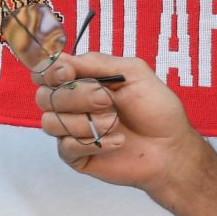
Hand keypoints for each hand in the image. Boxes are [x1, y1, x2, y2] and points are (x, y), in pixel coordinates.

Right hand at [34, 53, 202, 196]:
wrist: (171, 146)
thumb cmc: (156, 107)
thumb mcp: (133, 72)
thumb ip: (96, 63)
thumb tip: (61, 59)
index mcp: (83, 80)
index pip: (46, 72)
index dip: (49, 71)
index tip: (67, 73)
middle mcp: (72, 104)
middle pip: (45, 96)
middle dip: (77, 96)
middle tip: (107, 100)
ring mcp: (72, 130)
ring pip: (51, 122)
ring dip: (87, 122)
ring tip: (115, 123)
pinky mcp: (76, 155)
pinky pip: (66, 147)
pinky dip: (93, 142)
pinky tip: (117, 141)